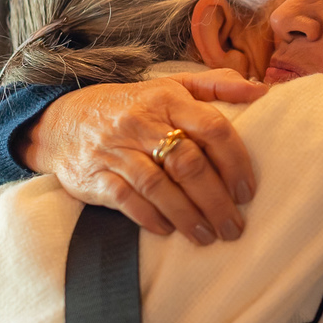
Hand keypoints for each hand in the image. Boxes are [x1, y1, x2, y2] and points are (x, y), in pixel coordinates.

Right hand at [20, 70, 267, 242]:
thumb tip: (262, 91)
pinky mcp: (95, 175)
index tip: (248, 191)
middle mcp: (141, 123)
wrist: (60, 120)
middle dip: (216, 200)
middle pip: (188, 163)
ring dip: (188, 215)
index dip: (235, 162)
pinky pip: (126, 199)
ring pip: (158, 186)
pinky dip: (150, 217)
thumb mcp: (170, 87)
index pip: (212, 128)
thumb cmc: (130, 106)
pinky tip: (168, 231)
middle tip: (234, 226)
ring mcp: (116, 150)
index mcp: (167, 99)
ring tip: (208, 236)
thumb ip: (216, 86)